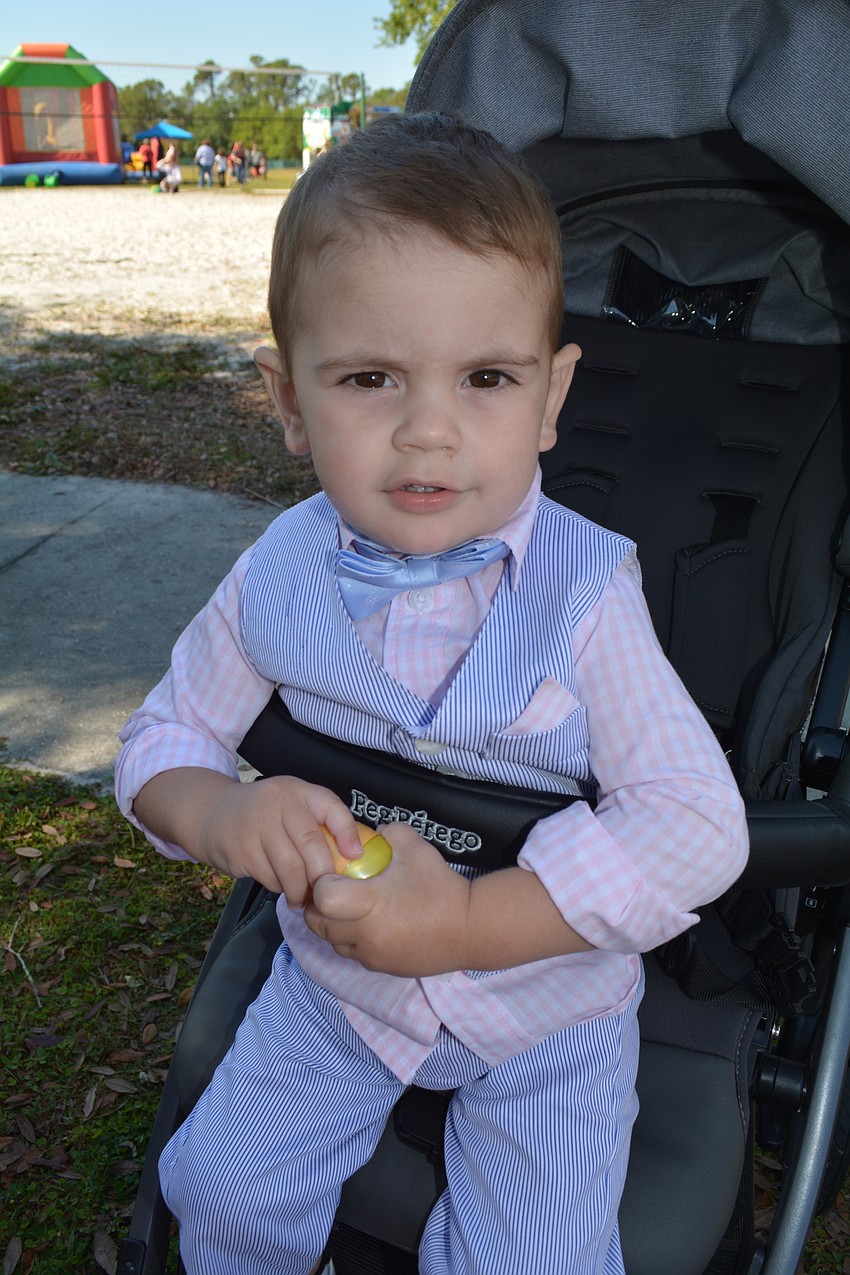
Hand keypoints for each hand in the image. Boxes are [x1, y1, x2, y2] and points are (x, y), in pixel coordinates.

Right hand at [197, 776, 369, 906]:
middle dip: (323, 874)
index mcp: (298, 791)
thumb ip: (317, 823)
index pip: (331, 807)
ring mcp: (258, 825)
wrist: (212, 813)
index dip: (347, 833)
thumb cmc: (265, 814)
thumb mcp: (291, 806)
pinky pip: (270, 877)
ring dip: (301, 889)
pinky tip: (281, 886)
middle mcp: (279, 803)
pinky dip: (280, 887)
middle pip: (312, 843)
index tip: (355, 857)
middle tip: (328, 891)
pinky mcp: (242, 849)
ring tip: (304, 898)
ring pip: (290, 867)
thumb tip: (352, 858)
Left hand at [304, 822, 471, 976]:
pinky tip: (371, 925)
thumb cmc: (441, 887)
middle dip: (318, 907)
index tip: (335, 875)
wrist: (471, 928)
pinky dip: (353, 941)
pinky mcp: (382, 968)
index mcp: (370, 903)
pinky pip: (354, 955)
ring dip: (334, 927)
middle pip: (318, 925)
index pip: (324, 898)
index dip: (323, 884)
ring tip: (351, 910)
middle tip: (333, 891)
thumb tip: (374, 832)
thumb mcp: (417, 849)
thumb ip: (390, 833)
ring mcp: (372, 955)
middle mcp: (365, 934)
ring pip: (333, 943)